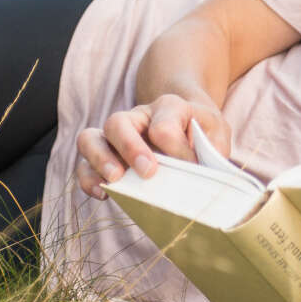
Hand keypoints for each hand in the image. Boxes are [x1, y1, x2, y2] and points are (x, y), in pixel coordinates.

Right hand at [74, 92, 232, 198]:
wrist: (188, 125)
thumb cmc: (202, 131)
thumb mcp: (216, 133)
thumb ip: (211, 150)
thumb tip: (198, 175)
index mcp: (169, 107)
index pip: (164, 124)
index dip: (177, 149)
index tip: (192, 166)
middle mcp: (137, 117)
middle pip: (118, 122)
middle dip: (130, 148)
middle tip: (148, 172)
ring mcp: (117, 136)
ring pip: (90, 138)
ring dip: (100, 160)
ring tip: (116, 180)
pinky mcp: (105, 156)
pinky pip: (84, 165)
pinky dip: (89, 180)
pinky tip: (103, 194)